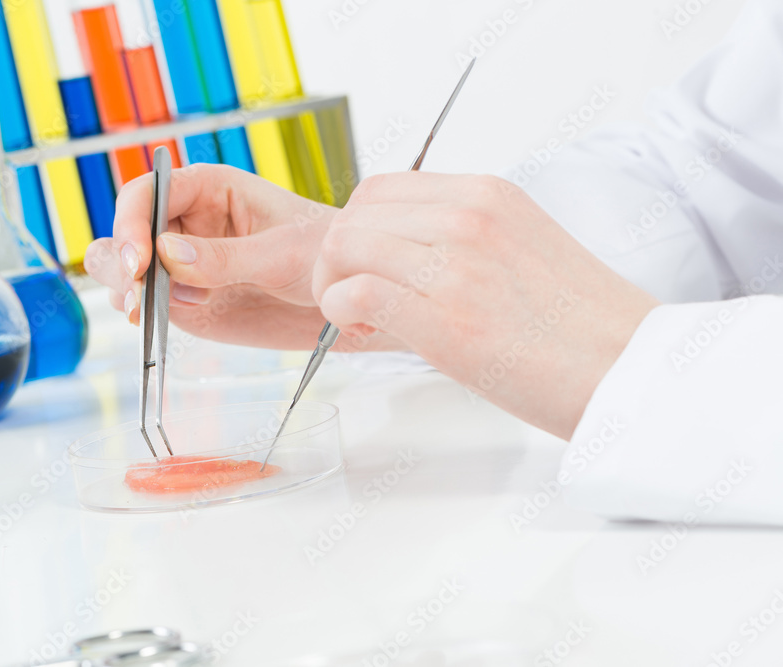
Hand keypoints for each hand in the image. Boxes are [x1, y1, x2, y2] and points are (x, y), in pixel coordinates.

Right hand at [85, 164, 336, 348]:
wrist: (341, 299)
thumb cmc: (322, 255)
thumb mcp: (280, 254)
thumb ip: (223, 257)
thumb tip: (167, 253)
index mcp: (209, 189)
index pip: (148, 194)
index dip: (132, 224)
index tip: (139, 262)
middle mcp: (188, 222)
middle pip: (127, 232)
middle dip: (120, 262)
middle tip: (137, 298)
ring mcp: (182, 263)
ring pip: (126, 269)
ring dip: (123, 289)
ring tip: (145, 311)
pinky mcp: (185, 299)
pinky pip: (145, 302)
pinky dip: (140, 313)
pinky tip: (160, 320)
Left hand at [311, 173, 659, 438]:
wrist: (630, 369)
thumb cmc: (578, 325)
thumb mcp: (521, 247)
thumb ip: (461, 237)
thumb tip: (402, 255)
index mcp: (486, 194)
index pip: (380, 189)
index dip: (361, 231)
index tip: (373, 268)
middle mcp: (467, 215)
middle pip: (354, 213)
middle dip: (339, 259)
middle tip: (358, 300)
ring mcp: (455, 262)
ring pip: (343, 246)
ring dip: (336, 286)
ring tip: (366, 320)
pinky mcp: (444, 316)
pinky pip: (353, 292)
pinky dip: (342, 313)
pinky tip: (370, 334)